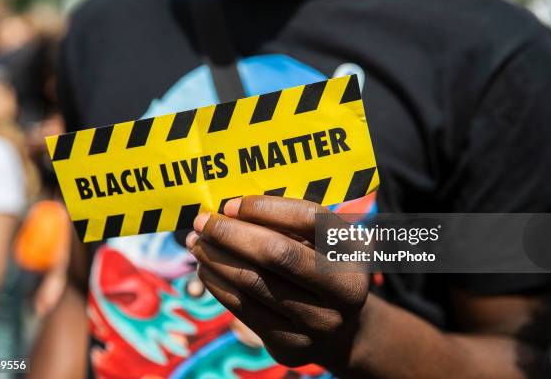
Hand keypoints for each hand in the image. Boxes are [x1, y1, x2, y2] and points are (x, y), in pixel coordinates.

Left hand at [187, 196, 368, 368]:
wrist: (342, 330)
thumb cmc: (321, 268)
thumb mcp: (319, 242)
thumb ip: (286, 223)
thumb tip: (229, 210)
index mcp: (353, 251)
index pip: (308, 219)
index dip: (266, 208)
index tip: (231, 204)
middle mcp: (344, 290)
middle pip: (277, 254)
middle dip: (232, 234)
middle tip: (203, 222)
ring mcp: (318, 323)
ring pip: (253, 283)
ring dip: (216, 258)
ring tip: (197, 243)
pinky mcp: (292, 346)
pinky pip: (243, 310)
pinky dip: (217, 285)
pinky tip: (205, 270)